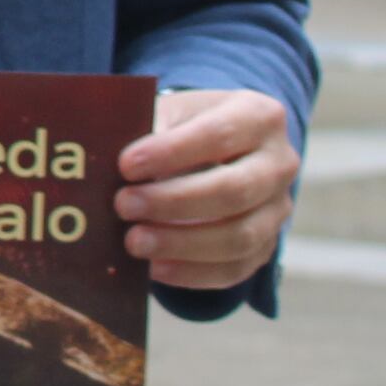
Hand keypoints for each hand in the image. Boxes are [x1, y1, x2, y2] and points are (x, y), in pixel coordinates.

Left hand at [117, 87, 296, 293]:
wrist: (213, 153)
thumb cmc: (182, 128)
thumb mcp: (170, 113)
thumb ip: (148, 129)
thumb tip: (106, 158)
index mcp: (259, 116)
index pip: (218, 135)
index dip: (171, 152)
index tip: (126, 165)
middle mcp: (280, 163)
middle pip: (234, 190)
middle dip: (174, 202)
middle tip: (123, 205)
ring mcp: (278, 209)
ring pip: (240, 236)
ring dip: (182, 243)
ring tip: (133, 242)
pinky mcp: (265, 247)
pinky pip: (234, 269)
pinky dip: (192, 273)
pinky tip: (154, 268)